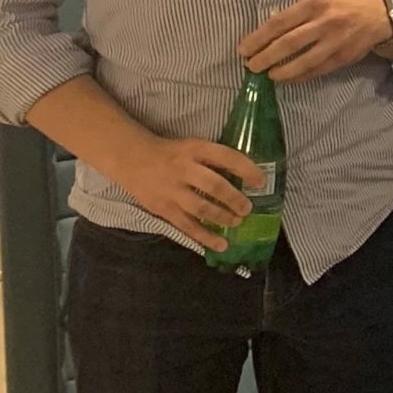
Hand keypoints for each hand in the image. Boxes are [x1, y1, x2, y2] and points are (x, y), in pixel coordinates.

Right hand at [110, 135, 263, 252]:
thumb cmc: (171, 153)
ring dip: (222, 218)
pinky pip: (186, 226)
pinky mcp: (163, 208)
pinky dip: (205, 237)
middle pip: (213, 186)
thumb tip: (248, 177)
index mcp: (195, 149)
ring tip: (237, 222)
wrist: (131, 159)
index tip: (261, 182)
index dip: (246, 169)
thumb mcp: (193, 147)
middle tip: (248, 208)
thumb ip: (215, 159)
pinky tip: (221, 245)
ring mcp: (171, 191)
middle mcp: (183, 169)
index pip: (226, 157)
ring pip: (200, 208)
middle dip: (234, 199)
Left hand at [240, 0, 391, 82]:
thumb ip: (294, 16)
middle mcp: (325, 22)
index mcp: (314, 4)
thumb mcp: (316, 2)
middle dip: (267, 56)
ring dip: (283, 70)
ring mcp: (336, 41)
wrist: (375, 16)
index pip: (279, 22)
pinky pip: (318, 70)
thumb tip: (265, 35)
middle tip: (251, 66)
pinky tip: (288, 78)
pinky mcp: (344, 57)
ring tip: (269, 76)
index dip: (259, 38)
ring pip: (305, 60)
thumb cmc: (338, 8)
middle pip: (290, 42)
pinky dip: (301, 76)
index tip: (243, 49)